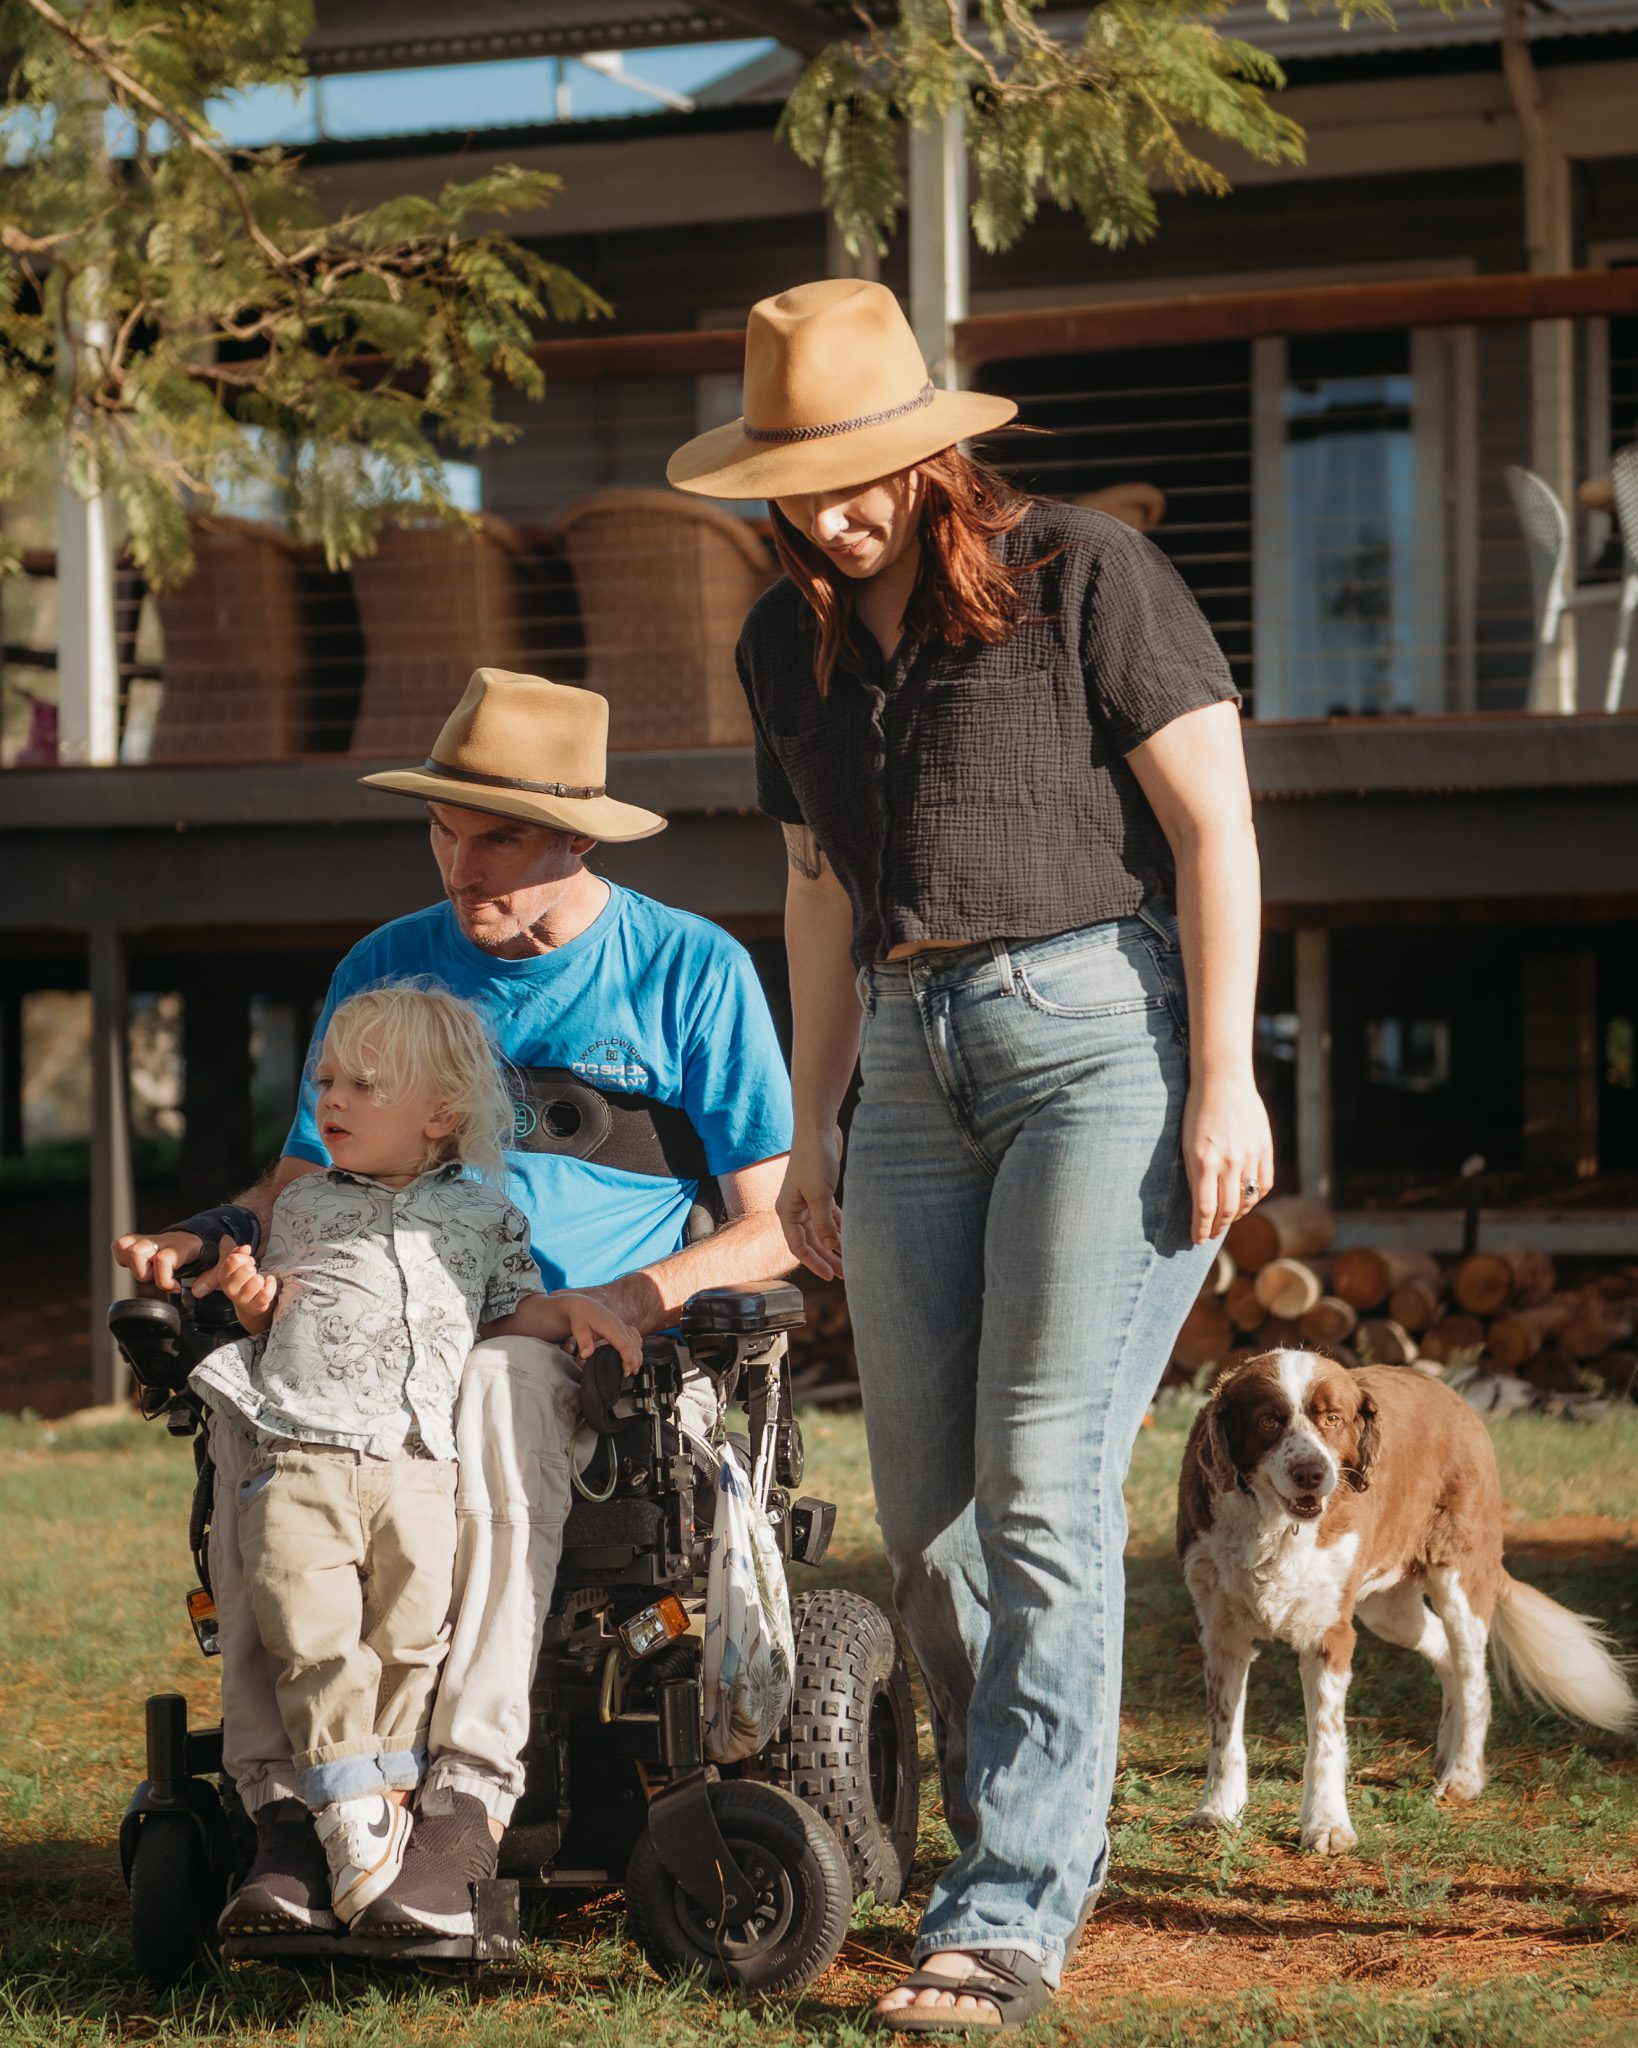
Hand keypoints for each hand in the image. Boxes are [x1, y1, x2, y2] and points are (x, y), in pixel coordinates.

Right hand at [113, 1228, 203, 1293]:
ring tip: (149, 1272)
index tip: (176, 1287)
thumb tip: (195, 1291)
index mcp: (181, 1246)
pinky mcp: (137, 1241)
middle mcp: (162, 1240)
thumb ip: (211, 1279)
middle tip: (158, 1278)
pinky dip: (124, 1259)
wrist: (198, 1238)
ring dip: (133, 1266)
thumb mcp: (216, 1265)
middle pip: (137, 1252)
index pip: (163, 1260)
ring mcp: (148, 1240)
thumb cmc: (204, 1254)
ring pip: (124, 1246)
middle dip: (144, 1273)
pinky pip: (119, 1246)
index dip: (164, 1280)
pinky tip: (140, 1266)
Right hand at [218, 1245, 277, 1334]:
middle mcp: (230, 1289)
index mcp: (223, 1276)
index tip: (246, 1261)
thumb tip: (246, 1248)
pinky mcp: (257, 1305)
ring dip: (261, 1279)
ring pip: (257, 1281)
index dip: (243, 1257)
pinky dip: (271, 1285)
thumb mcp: (236, 1265)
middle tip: (252, 1273)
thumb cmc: (242, 1280)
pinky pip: (266, 1293)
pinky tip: (269, 1281)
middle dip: (253, 1268)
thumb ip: (238, 1252)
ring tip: (258, 1281)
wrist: (249, 1305)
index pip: (233, 1260)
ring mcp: (243, 1299)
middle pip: (247, 1270)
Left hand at [555, 1292, 643, 1376]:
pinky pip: (635, 1337)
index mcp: (610, 1327)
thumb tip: (586, 1355)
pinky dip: (637, 1347)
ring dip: (638, 1355)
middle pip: (634, 1344)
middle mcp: (620, 1326)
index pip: (625, 1344)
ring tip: (634, 1369)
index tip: (626, 1370)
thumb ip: (584, 1342)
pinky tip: (636, 1355)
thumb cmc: (581, 1318)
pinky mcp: (623, 1327)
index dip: (628, 1358)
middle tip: (630, 1373)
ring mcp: (623, 1326)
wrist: (583, 1306)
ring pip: (637, 1341)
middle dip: (634, 1360)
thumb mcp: (579, 1330)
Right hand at [777, 1125, 844, 1280]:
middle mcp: (794, 1209)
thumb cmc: (814, 1158)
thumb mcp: (820, 1195)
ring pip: (821, 1231)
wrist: (818, 1129)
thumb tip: (831, 1246)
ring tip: (849, 1260)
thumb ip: (824, 1223)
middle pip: (811, 1241)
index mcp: (787, 1211)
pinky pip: (828, 1217)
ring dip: (834, 1244)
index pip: (798, 1246)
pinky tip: (850, 1237)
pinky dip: (838, 1227)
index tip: (829, 1276)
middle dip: (826, 1257)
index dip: (814, 1262)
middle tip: (844, 1273)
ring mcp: (807, 1201)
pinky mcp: (820, 1193)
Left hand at [1182, 1074, 1274, 1244]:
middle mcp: (1229, 1162)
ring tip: (1227, 1220)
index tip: (1196, 1240)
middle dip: (1217, 1226)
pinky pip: (1264, 1184)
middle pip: (1226, 1209)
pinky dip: (1255, 1197)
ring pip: (1247, 1200)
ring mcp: (1250, 1157)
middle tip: (1210, 1234)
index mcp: (1205, 1161)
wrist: (1224, 1081)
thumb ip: (1194, 1174)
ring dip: (1236, 1215)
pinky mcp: (1265, 1150)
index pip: (1204, 1208)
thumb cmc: (1198, 1111)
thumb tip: (1199, 1204)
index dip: (1200, 1229)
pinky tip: (1246, 1200)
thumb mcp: (1187, 1144)